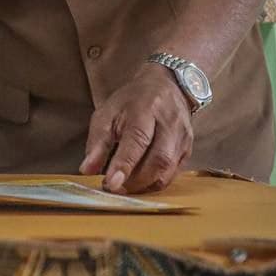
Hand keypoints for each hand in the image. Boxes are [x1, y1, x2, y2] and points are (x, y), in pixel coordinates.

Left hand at [81, 63, 192, 193]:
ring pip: (167, 171)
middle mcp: (169, 125)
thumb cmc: (132, 102)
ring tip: (124, 187)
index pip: (136, 140)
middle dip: (134, 181)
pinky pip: (173, 175)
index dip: (124, 165)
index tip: (110, 184)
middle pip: (158, 160)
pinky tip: (140, 183)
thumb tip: (87, 170)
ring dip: (144, 186)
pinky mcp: (188, 150)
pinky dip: (154, 184)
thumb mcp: (107, 113)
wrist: (166, 87)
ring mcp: (182, 138)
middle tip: (113, 188)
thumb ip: (97, 142)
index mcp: (145, 110)